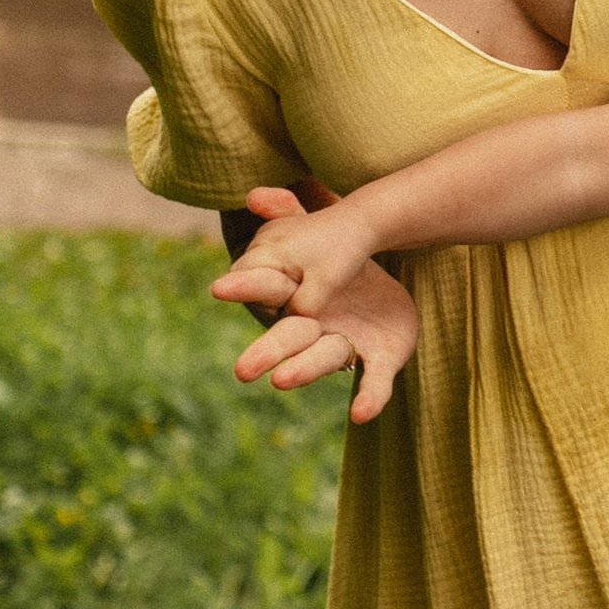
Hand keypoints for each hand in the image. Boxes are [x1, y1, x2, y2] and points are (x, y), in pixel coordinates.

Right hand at [218, 192, 420, 426]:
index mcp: (294, 299)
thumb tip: (253, 196)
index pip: (266, 295)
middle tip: (241, 369)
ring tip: (282, 382)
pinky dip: (371, 398)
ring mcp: (345, 346)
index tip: (220, 289)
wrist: (388, 291)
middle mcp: (312, 328)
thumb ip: (288, 215)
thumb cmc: (339, 264)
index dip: (246, 293)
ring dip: (304, 372)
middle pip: (286, 339)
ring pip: (322, 361)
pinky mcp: (380, 358)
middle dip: (266, 352)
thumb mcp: (317, 235)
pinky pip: (376, 382)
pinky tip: (362, 413)